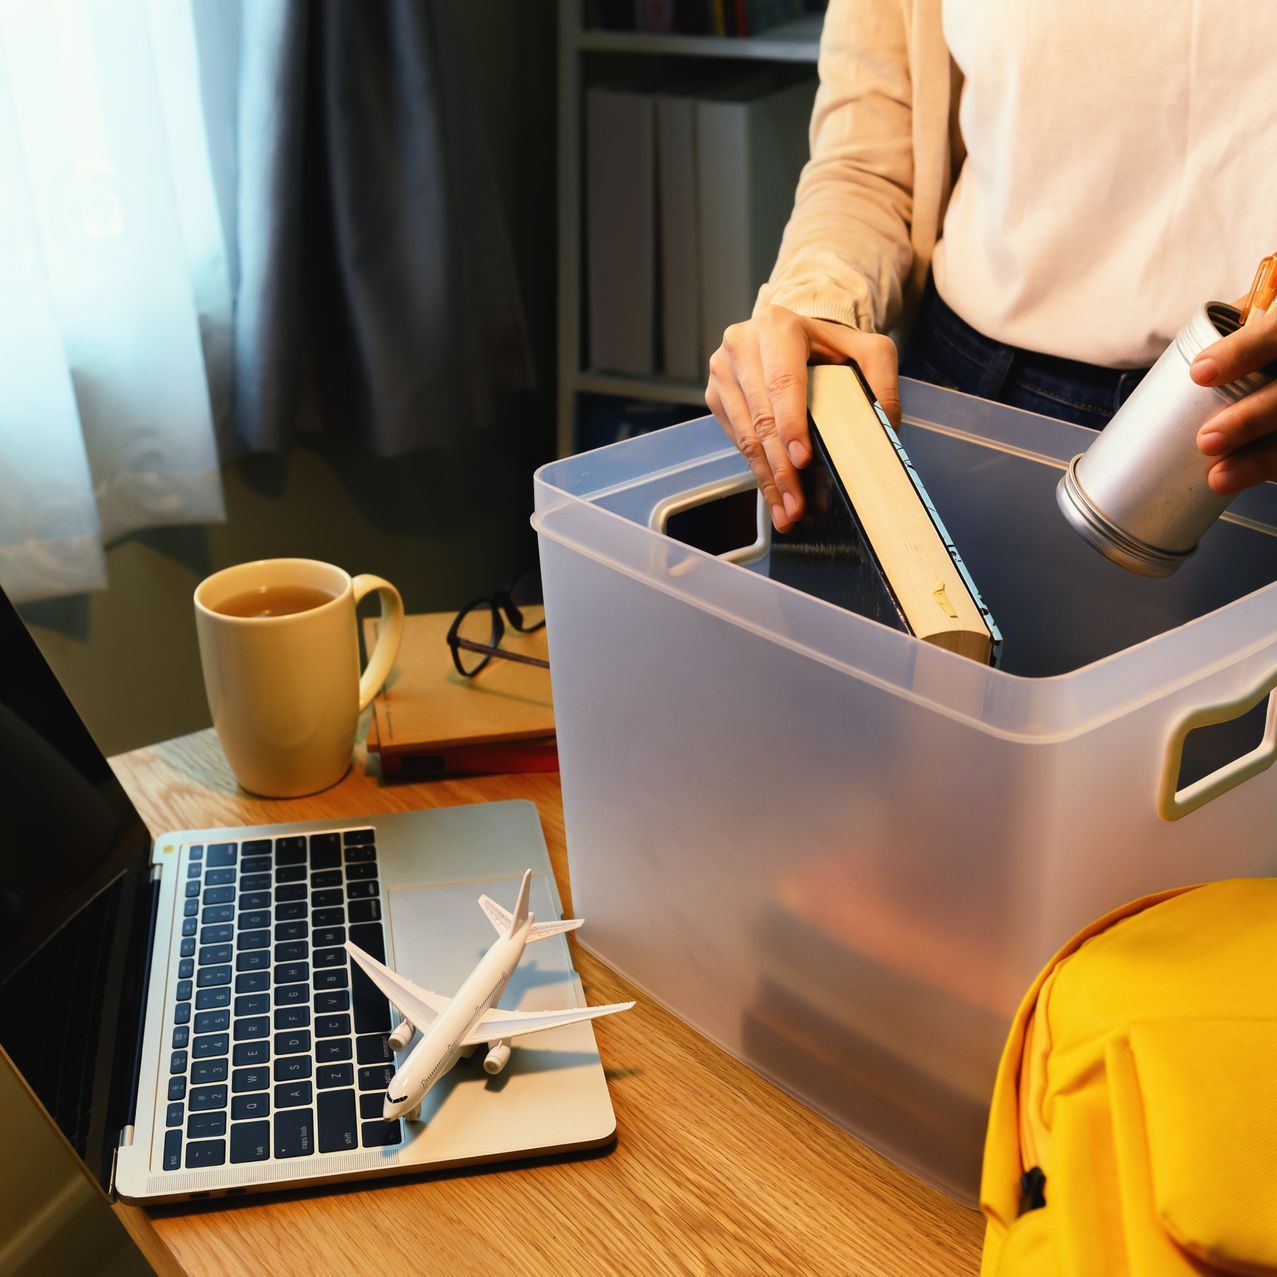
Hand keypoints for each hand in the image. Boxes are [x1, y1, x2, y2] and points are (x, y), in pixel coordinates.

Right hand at [705, 305, 899, 531]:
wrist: (791, 337)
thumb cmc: (830, 347)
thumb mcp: (866, 349)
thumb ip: (882, 379)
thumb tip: (884, 427)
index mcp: (777, 327)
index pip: (782, 382)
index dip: (791, 424)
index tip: (802, 460)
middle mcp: (742, 345)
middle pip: (762, 417)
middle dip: (781, 467)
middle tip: (798, 504)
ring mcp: (723, 372)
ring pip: (746, 436)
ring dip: (768, 479)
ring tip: (788, 513)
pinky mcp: (714, 396)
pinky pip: (736, 441)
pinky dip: (757, 472)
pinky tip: (775, 496)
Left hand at [1191, 303, 1276, 493]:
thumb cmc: (1272, 335)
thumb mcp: (1260, 315)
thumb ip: (1234, 331)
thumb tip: (1190, 362)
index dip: (1242, 352)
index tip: (1200, 373)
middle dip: (1248, 419)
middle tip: (1206, 441)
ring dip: (1259, 459)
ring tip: (1219, 477)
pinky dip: (1266, 468)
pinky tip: (1240, 480)